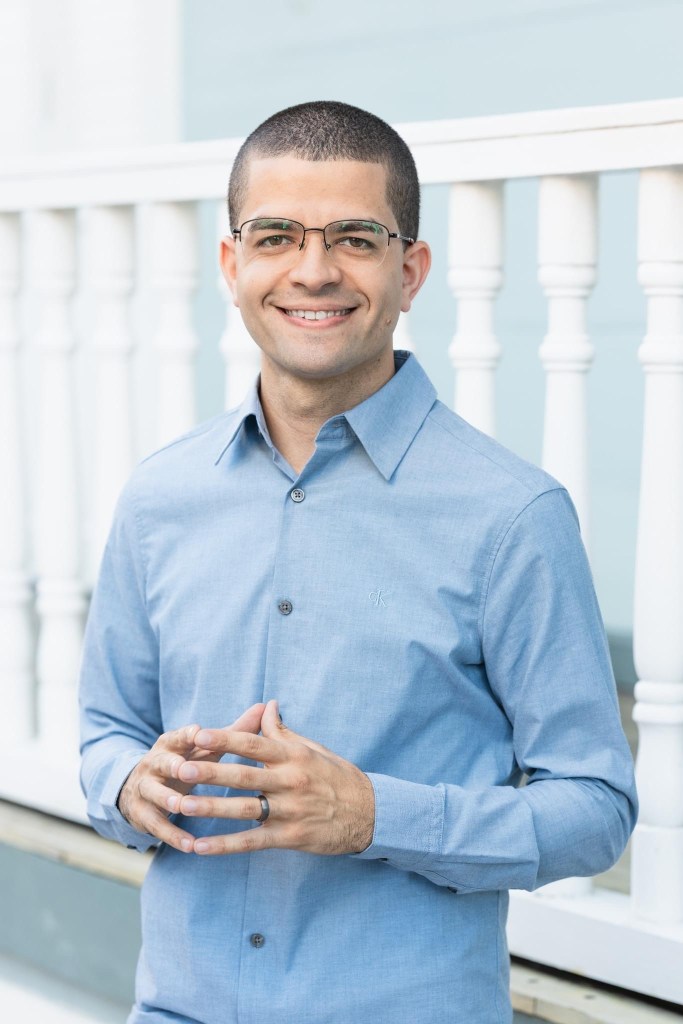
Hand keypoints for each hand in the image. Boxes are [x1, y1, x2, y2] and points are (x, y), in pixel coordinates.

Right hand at [117, 703, 265, 851]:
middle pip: (163, 762)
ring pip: (155, 793)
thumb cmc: (184, 763)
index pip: (179, 736)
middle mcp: (155, 763)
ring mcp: (145, 788)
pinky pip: (157, 825)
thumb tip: (265, 707)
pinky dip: (172, 835)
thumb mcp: (203, 748)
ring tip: (182, 806)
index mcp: (171, 744)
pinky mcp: (142, 813)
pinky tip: (190, 845)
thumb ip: (232, 732)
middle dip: (172, 765)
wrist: (139, 788)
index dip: (187, 734)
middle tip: (184, 769)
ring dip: (168, 799)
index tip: (198, 732)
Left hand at [174, 699, 374, 855]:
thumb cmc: (336, 777)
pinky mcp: (290, 837)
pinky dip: (225, 845)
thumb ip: (283, 732)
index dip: (226, 739)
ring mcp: (290, 811)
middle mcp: (290, 782)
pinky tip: (200, 846)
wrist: (368, 814)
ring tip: (182, 804)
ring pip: (244, 809)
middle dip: (210, 772)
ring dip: (211, 808)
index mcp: (294, 756)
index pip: (254, 744)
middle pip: (243, 776)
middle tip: (182, 768)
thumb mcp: (313, 749)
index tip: (200, 735)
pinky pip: (252, 842)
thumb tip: (267, 705)